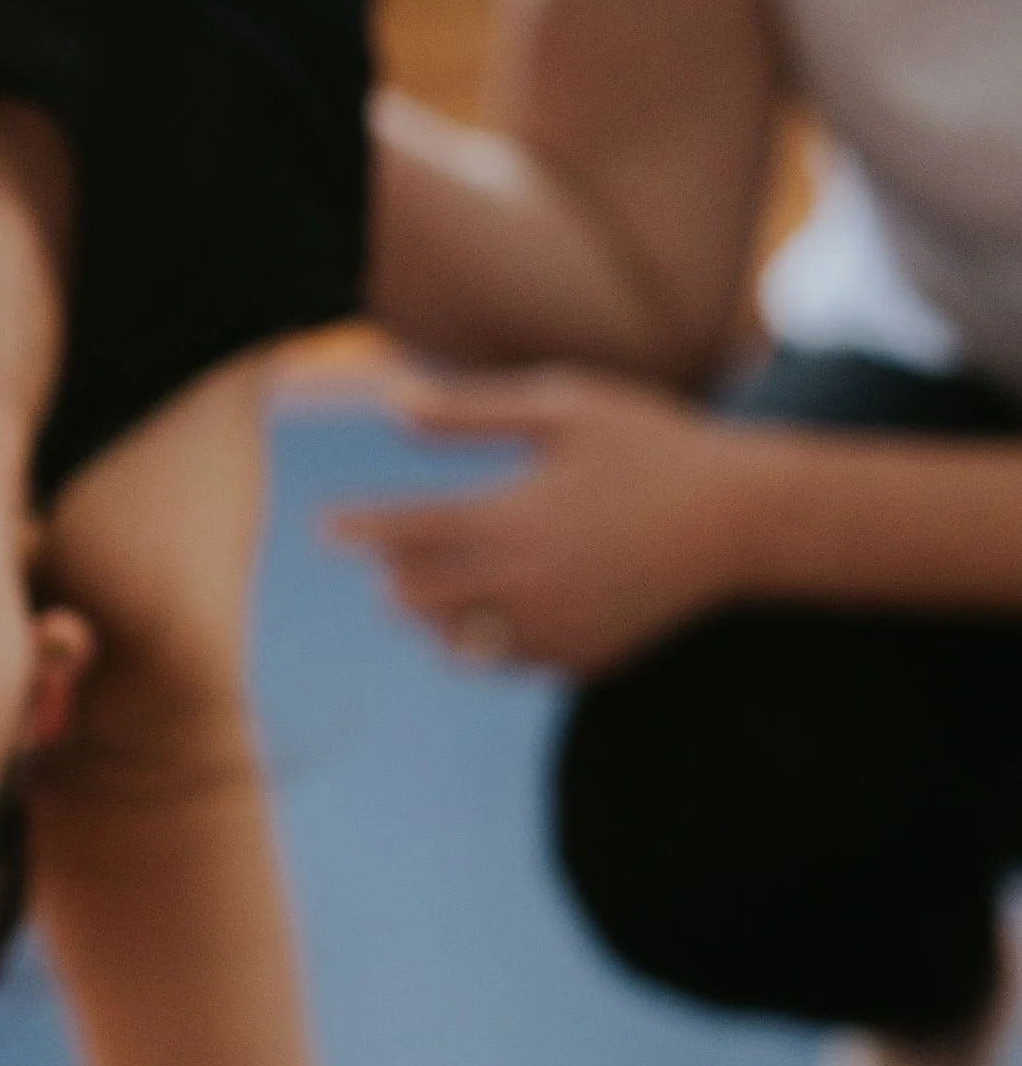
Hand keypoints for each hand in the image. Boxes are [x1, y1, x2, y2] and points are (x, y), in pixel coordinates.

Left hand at [326, 365, 747, 676]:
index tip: (325, 528)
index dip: (359, 529)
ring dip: (435, 612)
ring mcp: (556, 631)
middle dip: (394, 576)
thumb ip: (471, 413)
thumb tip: (392, 404)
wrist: (740, 520)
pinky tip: (495, 606)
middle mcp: (528, 585)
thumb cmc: (650, 446)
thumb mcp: (563, 408)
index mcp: (516, 518)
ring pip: (456, 640)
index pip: (407, 532)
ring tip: (428, 586)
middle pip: (418, 598)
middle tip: (386, 559)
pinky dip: (490, 636)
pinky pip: (509, 659)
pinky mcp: (582, 661)